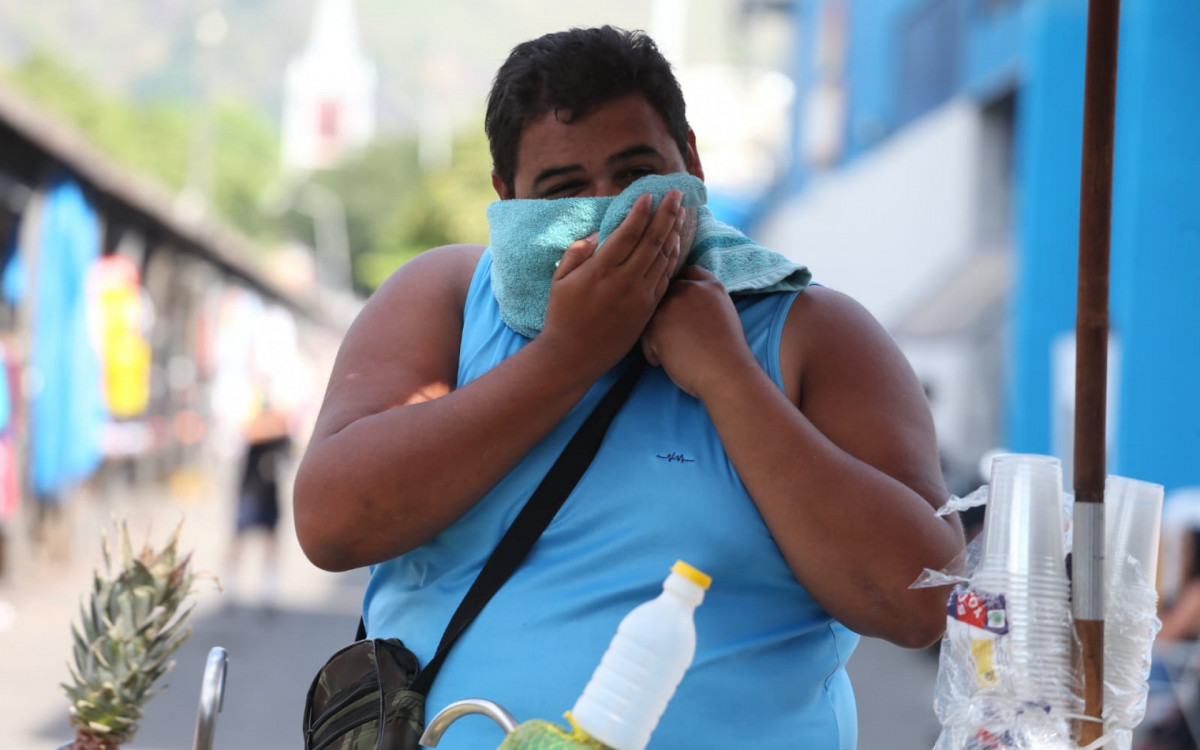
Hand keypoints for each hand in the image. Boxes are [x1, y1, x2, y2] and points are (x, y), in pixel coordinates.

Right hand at [540, 190, 684, 372]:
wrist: (575, 356)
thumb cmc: (562, 316)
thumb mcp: (560, 281)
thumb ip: (577, 253)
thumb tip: (598, 235)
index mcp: (601, 270)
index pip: (628, 232)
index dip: (641, 211)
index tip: (648, 194)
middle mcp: (625, 280)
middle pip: (652, 240)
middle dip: (666, 214)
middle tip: (676, 195)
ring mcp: (640, 296)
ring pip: (663, 257)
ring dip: (674, 232)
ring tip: (681, 213)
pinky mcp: (648, 309)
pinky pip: (665, 278)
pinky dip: (673, 257)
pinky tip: (676, 243)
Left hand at [640, 266, 756, 397]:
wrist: (726, 373)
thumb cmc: (728, 354)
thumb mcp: (724, 314)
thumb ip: (705, 302)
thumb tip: (686, 307)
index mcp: (711, 285)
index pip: (688, 273)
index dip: (681, 288)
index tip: (680, 305)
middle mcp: (690, 288)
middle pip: (666, 293)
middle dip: (666, 312)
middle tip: (673, 336)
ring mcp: (672, 304)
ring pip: (652, 315)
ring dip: (657, 333)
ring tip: (670, 353)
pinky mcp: (657, 324)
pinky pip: (645, 337)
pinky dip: (652, 352)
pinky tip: (664, 361)